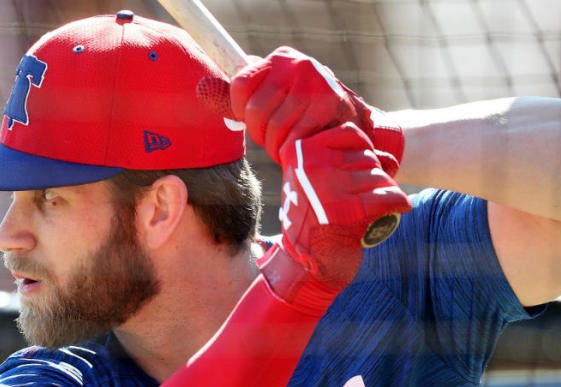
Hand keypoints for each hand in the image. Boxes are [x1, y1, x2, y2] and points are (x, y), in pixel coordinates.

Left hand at [229, 47, 403, 175]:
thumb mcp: (273, 99)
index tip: (255, 120)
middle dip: (262, 133)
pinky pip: (292, 139)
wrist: (360, 128)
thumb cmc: (308, 115)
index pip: (240, 84)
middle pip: (255, 111)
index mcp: (281, 60)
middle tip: (277, 138)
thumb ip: (237, 98)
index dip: (241, 110)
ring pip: (273, 129)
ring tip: (292, 143)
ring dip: (278, 147)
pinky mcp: (328, 107)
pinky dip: (293, 152)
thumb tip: (201, 88)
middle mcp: (298, 66)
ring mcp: (314, 85)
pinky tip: (304, 148)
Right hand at [261, 123, 411, 312]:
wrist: (304, 263)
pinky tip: (402, 206)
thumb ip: (345, 161)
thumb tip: (390, 156)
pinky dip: (397, 201)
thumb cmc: (315, 219)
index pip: (351, 134)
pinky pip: (384, 196)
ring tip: (379, 204)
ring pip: (377, 176)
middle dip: (376, 175)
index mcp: (301, 152)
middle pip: (367, 156)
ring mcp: (325, 186)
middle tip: (369, 195)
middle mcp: (311, 165)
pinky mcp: (343, 210)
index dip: (365, 151)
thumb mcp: (318, 182)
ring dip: (385, 190)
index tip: (361, 171)